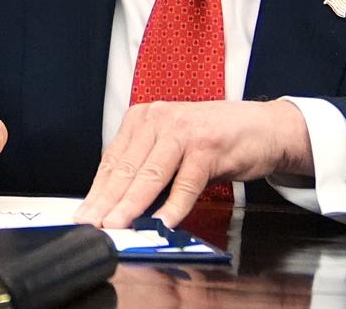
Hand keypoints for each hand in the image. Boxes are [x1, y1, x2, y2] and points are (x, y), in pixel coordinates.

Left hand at [75, 99, 311, 229]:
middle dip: (107, 201)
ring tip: (117, 225)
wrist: (260, 127)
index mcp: (143, 118)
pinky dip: (173, 206)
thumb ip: (147, 168)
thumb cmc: (212, 139)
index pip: (113, 160)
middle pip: (127, 168)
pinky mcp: (207, 148)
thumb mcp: (171, 145)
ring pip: (150, 175)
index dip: (98, 191)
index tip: (85, 214)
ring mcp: (183, 132)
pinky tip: (162, 223)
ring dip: (132, 204)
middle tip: (93, 224)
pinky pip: (186, 183)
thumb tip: (119, 204)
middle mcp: (159, 119)